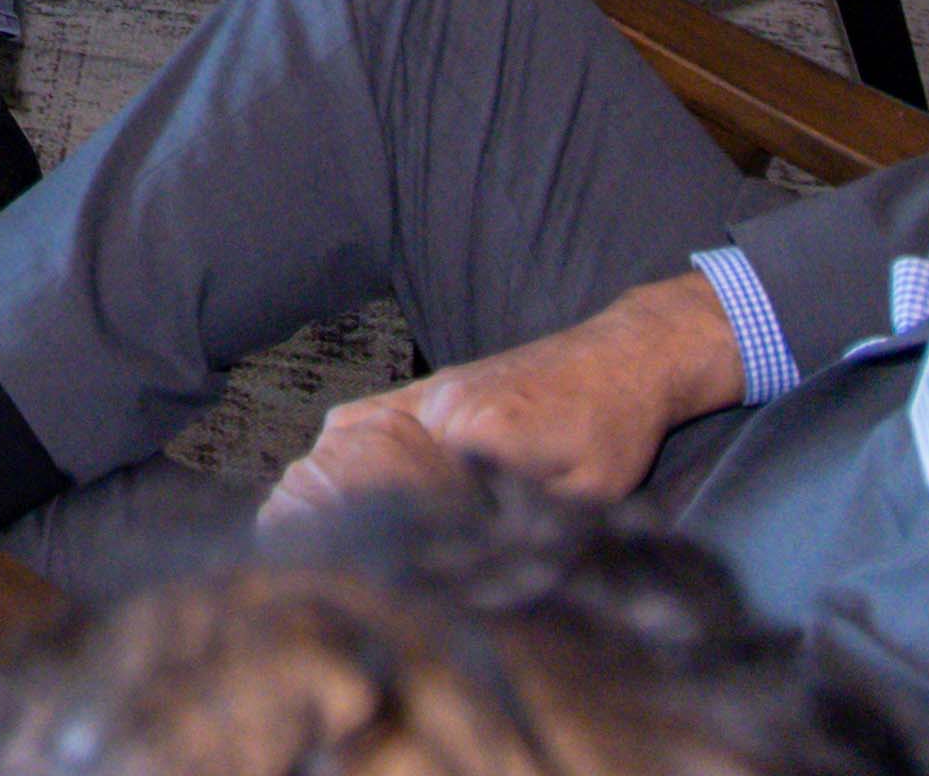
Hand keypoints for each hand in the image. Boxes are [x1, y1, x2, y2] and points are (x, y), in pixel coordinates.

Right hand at [262, 278, 740, 533]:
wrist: (623, 359)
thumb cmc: (612, 428)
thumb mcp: (586, 492)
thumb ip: (533, 525)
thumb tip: (485, 570)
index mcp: (477, 430)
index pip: (402, 482)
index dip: (366, 523)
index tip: (342, 558)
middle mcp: (440, 404)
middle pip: (358, 456)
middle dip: (328, 503)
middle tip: (305, 550)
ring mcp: (431, 391)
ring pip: (352, 433)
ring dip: (328, 476)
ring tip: (305, 525)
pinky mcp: (433, 386)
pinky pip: (368, 415)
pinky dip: (342, 445)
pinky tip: (326, 476)